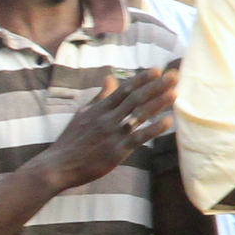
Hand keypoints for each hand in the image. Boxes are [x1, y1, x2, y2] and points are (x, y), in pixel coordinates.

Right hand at [31, 66, 179, 192]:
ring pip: (139, 114)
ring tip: (175, 93)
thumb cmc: (71, 141)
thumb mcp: (83, 114)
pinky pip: (138, 137)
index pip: (124, 89)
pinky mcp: (116, 151)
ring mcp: (112, 134)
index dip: (141, 79)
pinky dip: (154, 129)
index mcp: (100, 109)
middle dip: (156, 86)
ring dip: (158, 103)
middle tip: (174, 75)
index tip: (157, 69)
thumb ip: (100, 97)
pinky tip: (168, 121)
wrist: (59, 165)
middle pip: (135, 98)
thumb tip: (109, 78)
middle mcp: (107, 118)